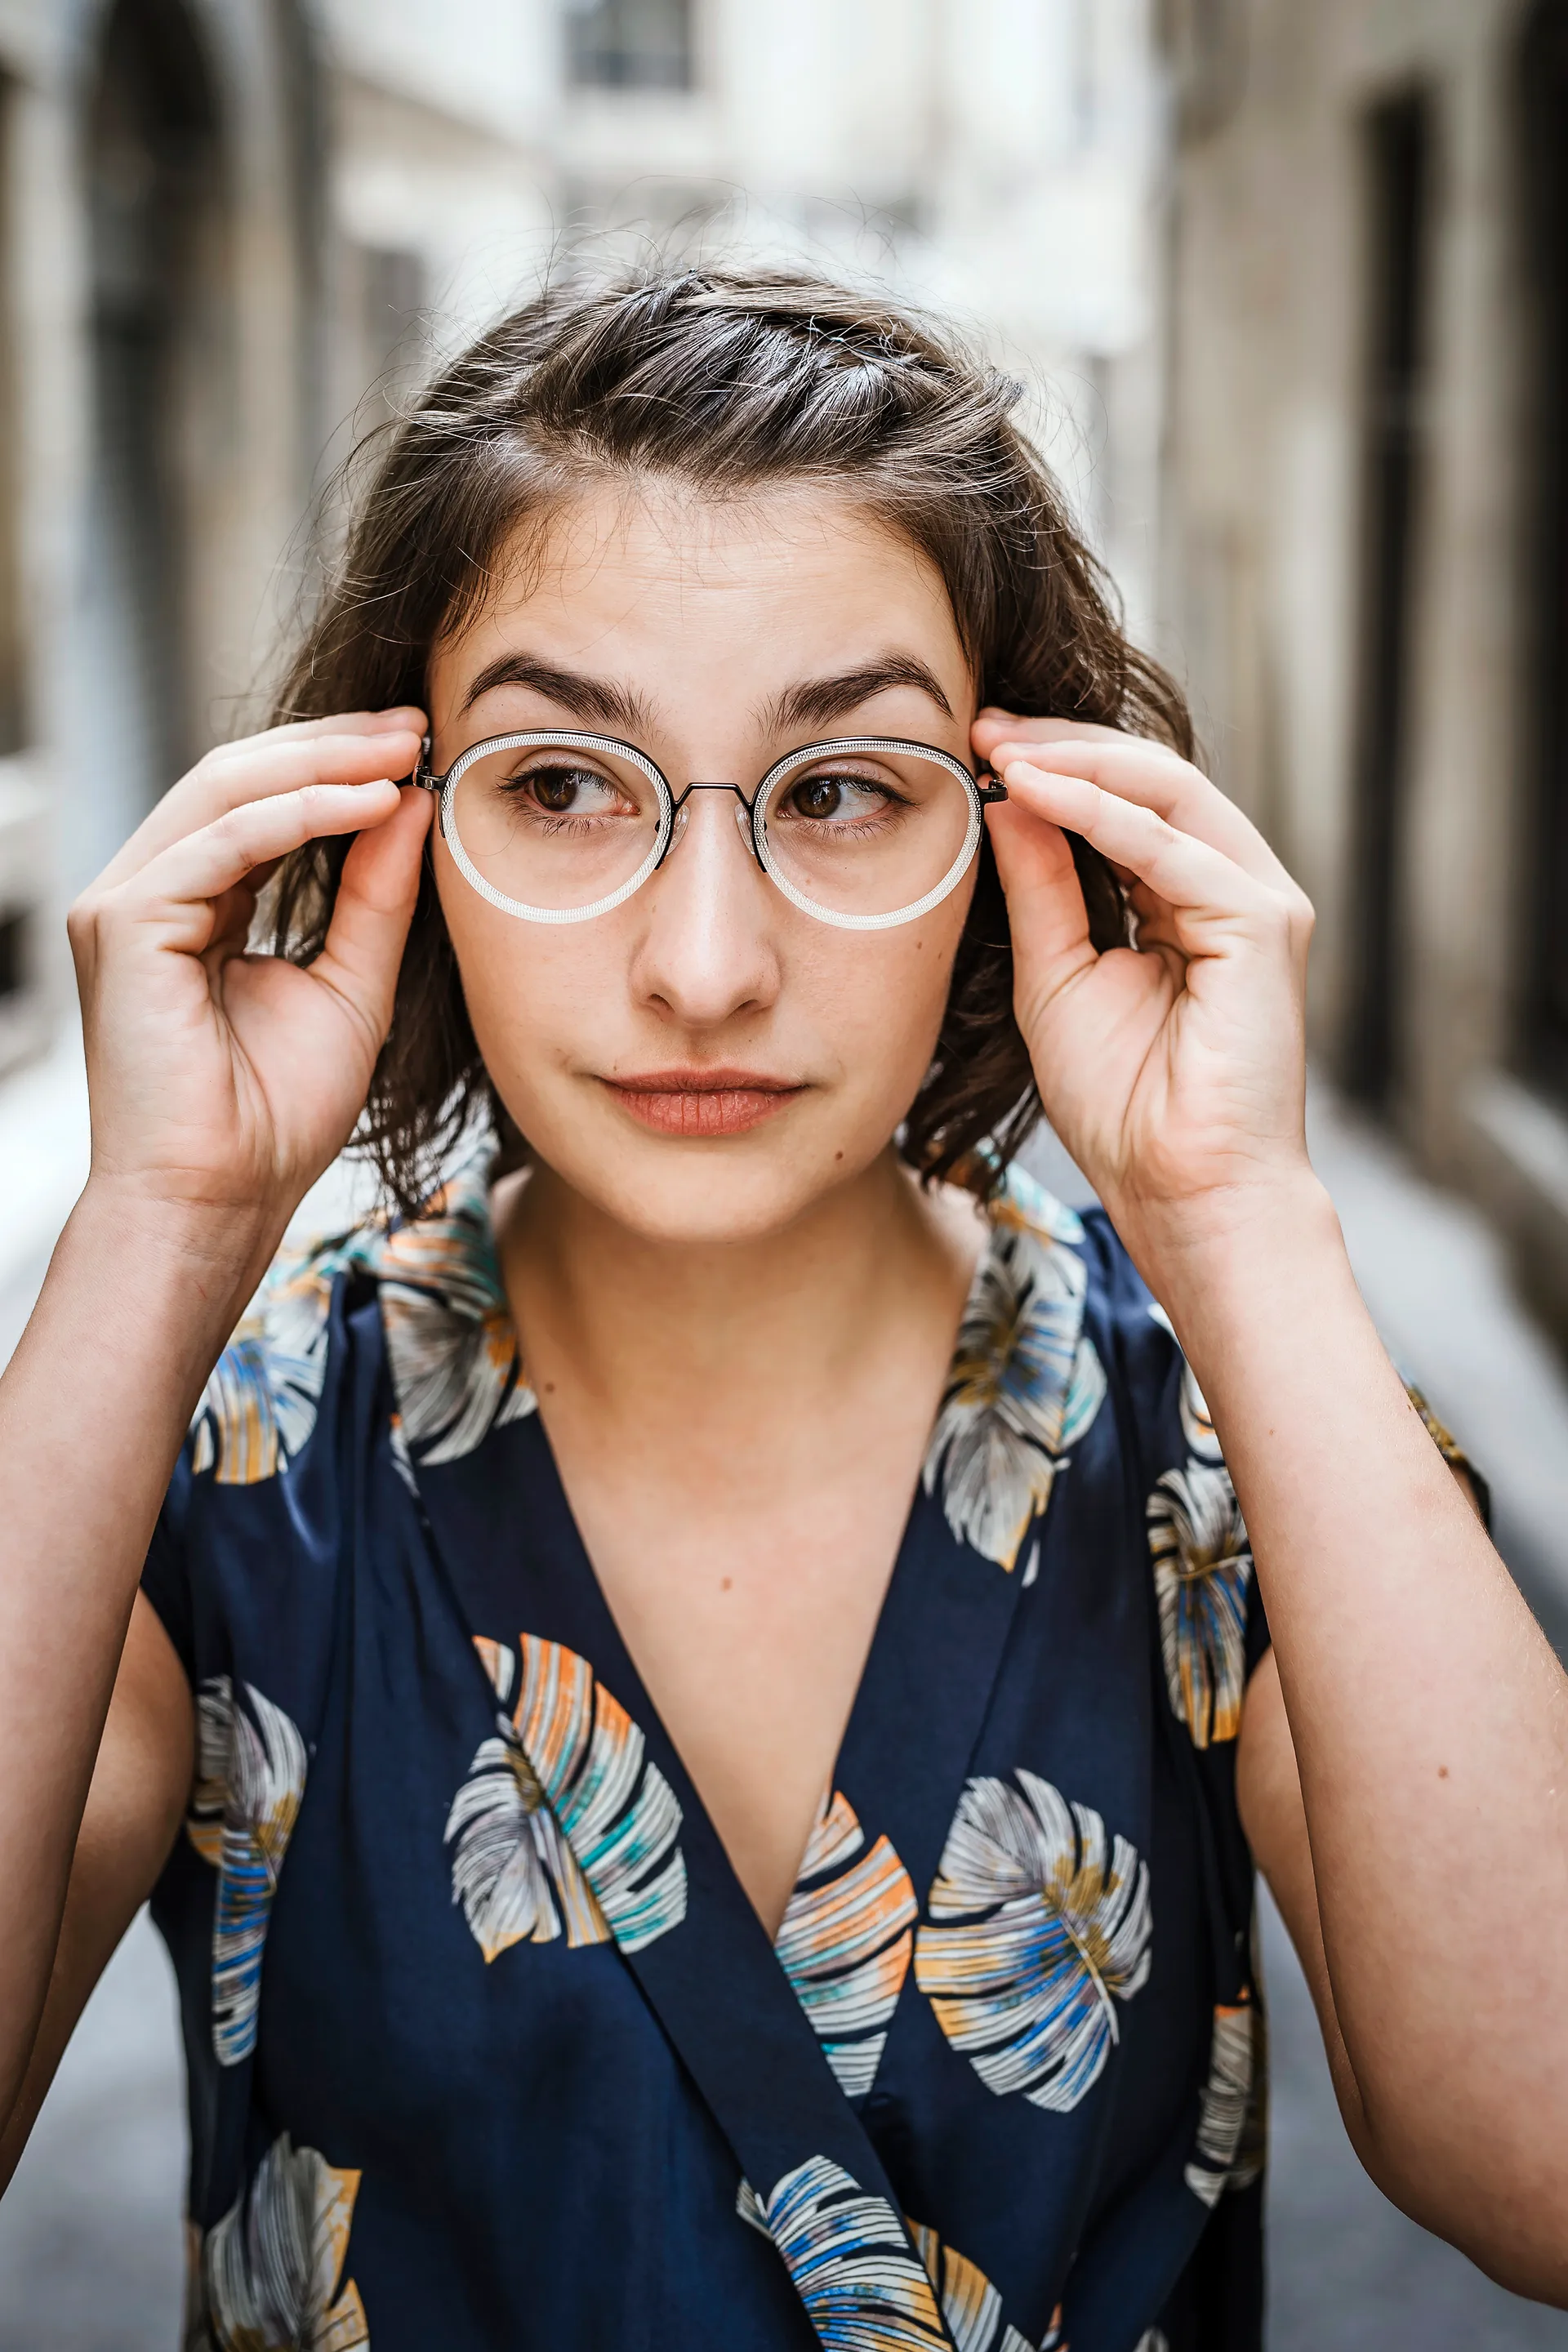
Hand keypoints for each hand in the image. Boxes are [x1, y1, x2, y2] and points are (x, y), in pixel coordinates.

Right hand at [66, 709, 430, 1272]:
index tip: (421, 743)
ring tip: (404, 752)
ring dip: (321, 763)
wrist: (222, 1199)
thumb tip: (413, 801)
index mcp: (196, 903)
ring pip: (223, 791)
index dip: (338, 763)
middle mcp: (152, 893)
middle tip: (417, 725)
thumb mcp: (352, 986)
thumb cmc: (276, 1118)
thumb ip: (375, 896)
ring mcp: (125, 904)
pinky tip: (367, 803)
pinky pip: (218, 842)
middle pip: (237, 777)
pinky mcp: (124, 925)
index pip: (260, 800)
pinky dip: (298, 814)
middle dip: (333, 744)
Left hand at [973, 711, 1319, 1272]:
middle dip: (1061, 745)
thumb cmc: (1124, 1105)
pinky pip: (1173, 849)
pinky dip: (1102, 813)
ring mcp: (1256, 901)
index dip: (1050, 765)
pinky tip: (1037, 792)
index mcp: (1185, 899)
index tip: (971, 742)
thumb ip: (1039, 886)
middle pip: (1151, 778)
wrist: (1180, 1191)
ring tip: (1000, 746)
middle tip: (980, 724)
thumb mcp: (1054, 974)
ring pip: (1168, 793)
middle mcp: (1229, 887)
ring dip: (1077, 762)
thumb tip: (1005, 796)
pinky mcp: (1263, 925)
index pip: (1124, 801)